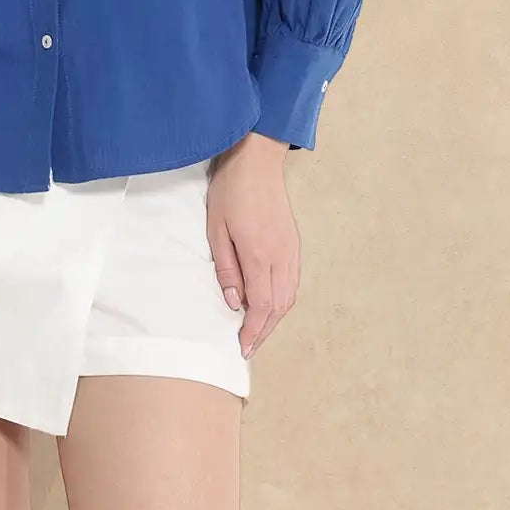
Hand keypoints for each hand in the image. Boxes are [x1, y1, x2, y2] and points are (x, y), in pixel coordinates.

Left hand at [207, 132, 298, 361]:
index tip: (241, 348)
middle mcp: (282, 256)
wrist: (256, 161)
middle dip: (264, 331)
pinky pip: (291, 282)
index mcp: (261, 255)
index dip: (253, 331)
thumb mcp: (216, 231)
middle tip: (247, 347)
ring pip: (289, 296)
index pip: (262, 306)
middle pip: (280, 307)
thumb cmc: (231, 191)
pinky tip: (267, 305)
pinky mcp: (293, 243)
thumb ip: (227, 269)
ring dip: (274, 318)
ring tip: (255, 331)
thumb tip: (234, 303)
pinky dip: (280, 301)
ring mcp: (292, 250)